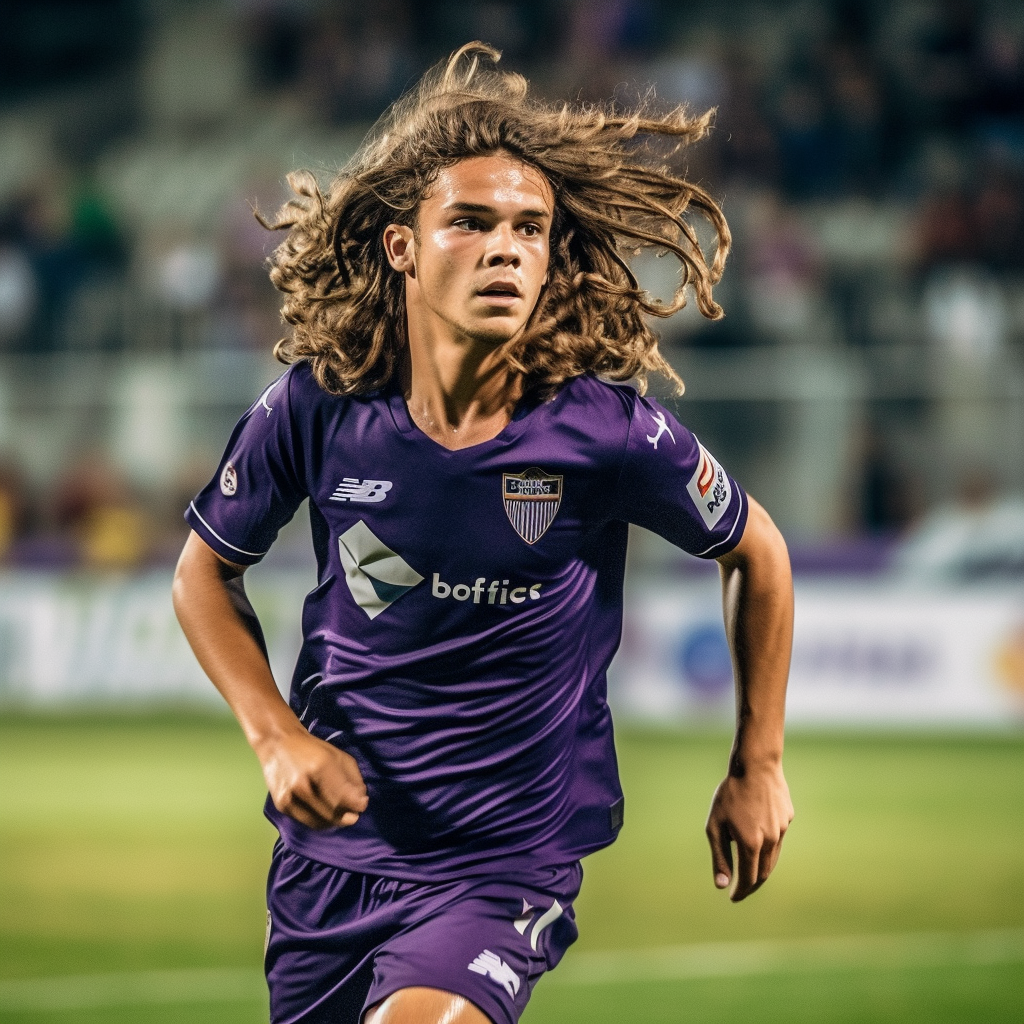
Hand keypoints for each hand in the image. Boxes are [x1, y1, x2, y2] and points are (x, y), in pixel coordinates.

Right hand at [256, 726, 368, 829]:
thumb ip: (354, 779)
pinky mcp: (282, 807)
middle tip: (353, 812)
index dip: (358, 805)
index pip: (346, 799)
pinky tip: (325, 814)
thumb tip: (362, 802)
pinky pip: (308, 822)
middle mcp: (303, 785)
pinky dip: (321, 821)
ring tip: (340, 813)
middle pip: (335, 813)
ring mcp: (290, 798)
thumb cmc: (313, 749)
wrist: (277, 745)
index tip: (362, 805)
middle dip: (348, 815)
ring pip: (322, 823)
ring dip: (335, 821)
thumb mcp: (339, 756)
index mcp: (320, 768)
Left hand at [705, 762, 792, 901]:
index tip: (733, 897)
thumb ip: (720, 857)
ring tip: (750, 872)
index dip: (740, 891)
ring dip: (761, 869)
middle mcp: (770, 841)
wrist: (755, 765)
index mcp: (751, 845)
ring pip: (773, 858)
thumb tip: (722, 885)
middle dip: (751, 885)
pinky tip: (759, 841)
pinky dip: (768, 847)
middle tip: (741, 889)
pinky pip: (777, 839)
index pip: (748, 879)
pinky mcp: (788, 819)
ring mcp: (782, 830)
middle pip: (763, 873)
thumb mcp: (716, 826)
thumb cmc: (730, 794)